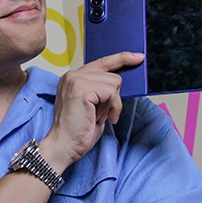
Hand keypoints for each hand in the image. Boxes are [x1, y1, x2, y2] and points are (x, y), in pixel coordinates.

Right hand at [40, 51, 143, 170]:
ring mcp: (76, 80)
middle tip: (103, 112)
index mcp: (73, 78)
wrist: (64, 146)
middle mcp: (73, 75)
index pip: (101, 62)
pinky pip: (112, 92)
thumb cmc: (78, 131)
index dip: (121, 58)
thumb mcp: (94, 106)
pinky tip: (106, 118)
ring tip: (101, 116)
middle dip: (114, 96)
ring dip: (114, 103)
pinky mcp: (82, 88)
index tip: (137, 57)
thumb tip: (120, 83)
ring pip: (114, 82)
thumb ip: (102, 91)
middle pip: (112, 74)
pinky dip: (114, 107)